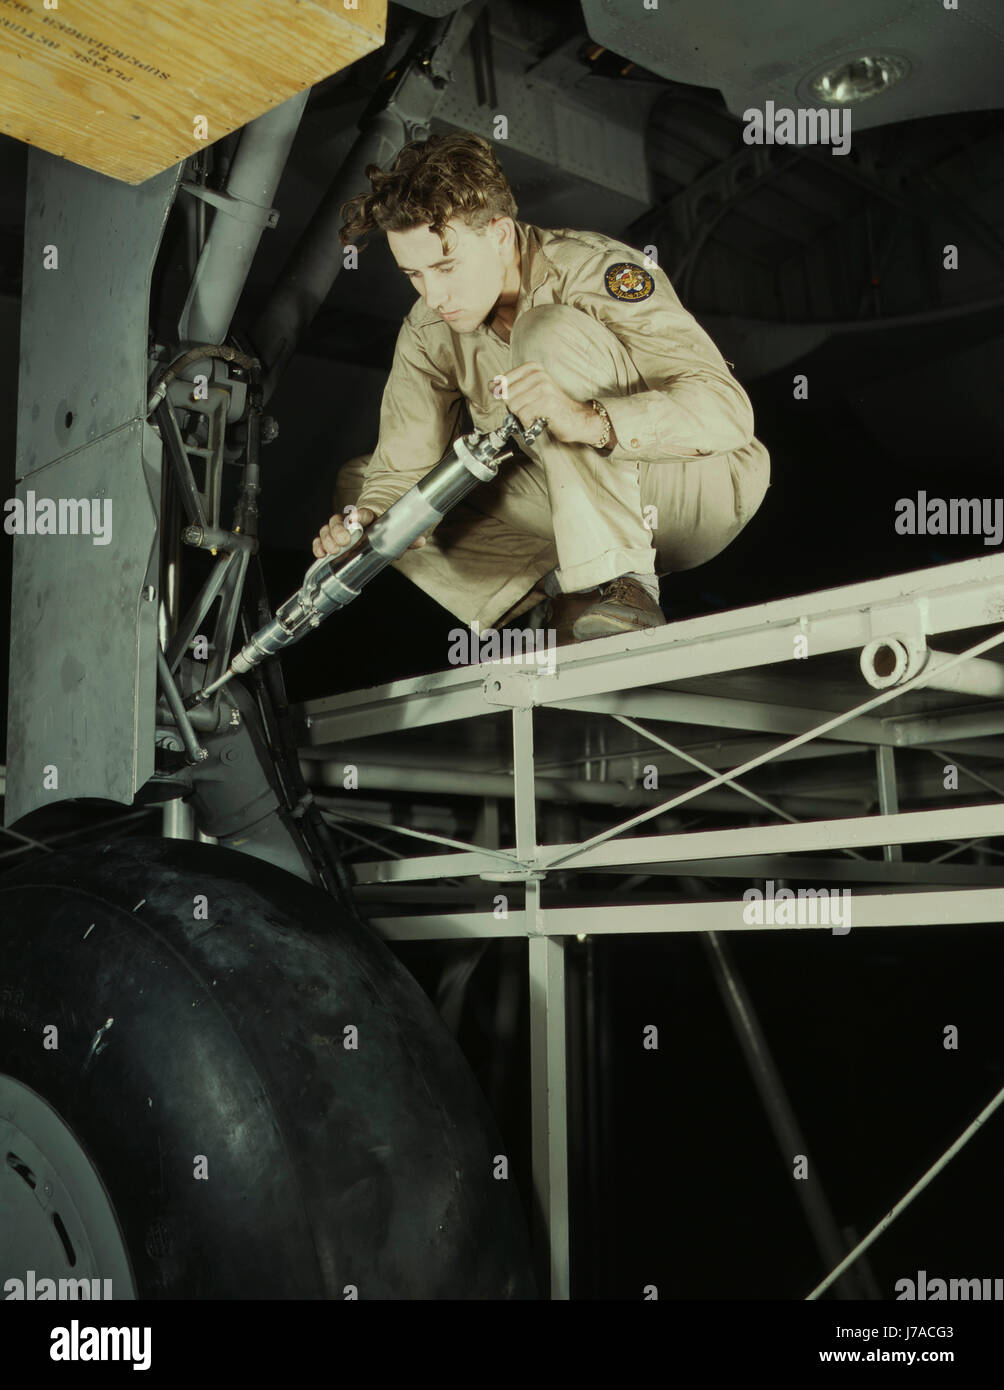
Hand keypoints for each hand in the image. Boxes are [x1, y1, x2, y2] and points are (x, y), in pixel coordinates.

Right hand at [311, 505, 429, 558]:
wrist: (379, 524)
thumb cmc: (387, 529)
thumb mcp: (399, 533)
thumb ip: (408, 537)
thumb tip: (420, 541)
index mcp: (369, 516)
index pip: (362, 513)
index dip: (358, 515)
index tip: (355, 520)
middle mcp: (351, 521)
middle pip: (339, 520)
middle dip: (338, 531)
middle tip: (344, 542)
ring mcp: (340, 529)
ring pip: (328, 528)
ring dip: (327, 539)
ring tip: (331, 551)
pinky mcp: (333, 539)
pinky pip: (322, 540)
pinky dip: (319, 545)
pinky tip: (320, 554)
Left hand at [490, 363, 601, 445]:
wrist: (575, 419)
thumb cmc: (552, 408)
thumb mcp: (529, 392)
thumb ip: (510, 387)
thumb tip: (491, 385)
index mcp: (533, 368)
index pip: (503, 381)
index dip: (506, 396)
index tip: (519, 402)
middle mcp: (538, 374)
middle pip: (507, 396)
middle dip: (516, 409)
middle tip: (532, 410)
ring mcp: (544, 386)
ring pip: (514, 407)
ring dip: (523, 417)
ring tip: (536, 414)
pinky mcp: (547, 401)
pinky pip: (524, 416)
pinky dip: (529, 423)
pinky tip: (539, 420)